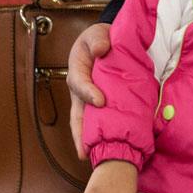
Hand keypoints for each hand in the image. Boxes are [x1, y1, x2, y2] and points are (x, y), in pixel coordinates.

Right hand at [68, 22, 111, 159]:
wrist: (111, 41)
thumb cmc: (100, 38)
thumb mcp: (96, 34)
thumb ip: (97, 39)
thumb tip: (101, 48)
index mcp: (78, 71)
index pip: (79, 84)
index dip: (88, 93)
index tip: (100, 101)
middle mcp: (82, 91)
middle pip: (77, 114)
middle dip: (80, 134)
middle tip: (84, 152)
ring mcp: (91, 100)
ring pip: (88, 123)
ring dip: (90, 140)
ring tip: (95, 158)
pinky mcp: (106, 104)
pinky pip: (104, 120)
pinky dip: (107, 133)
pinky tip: (115, 147)